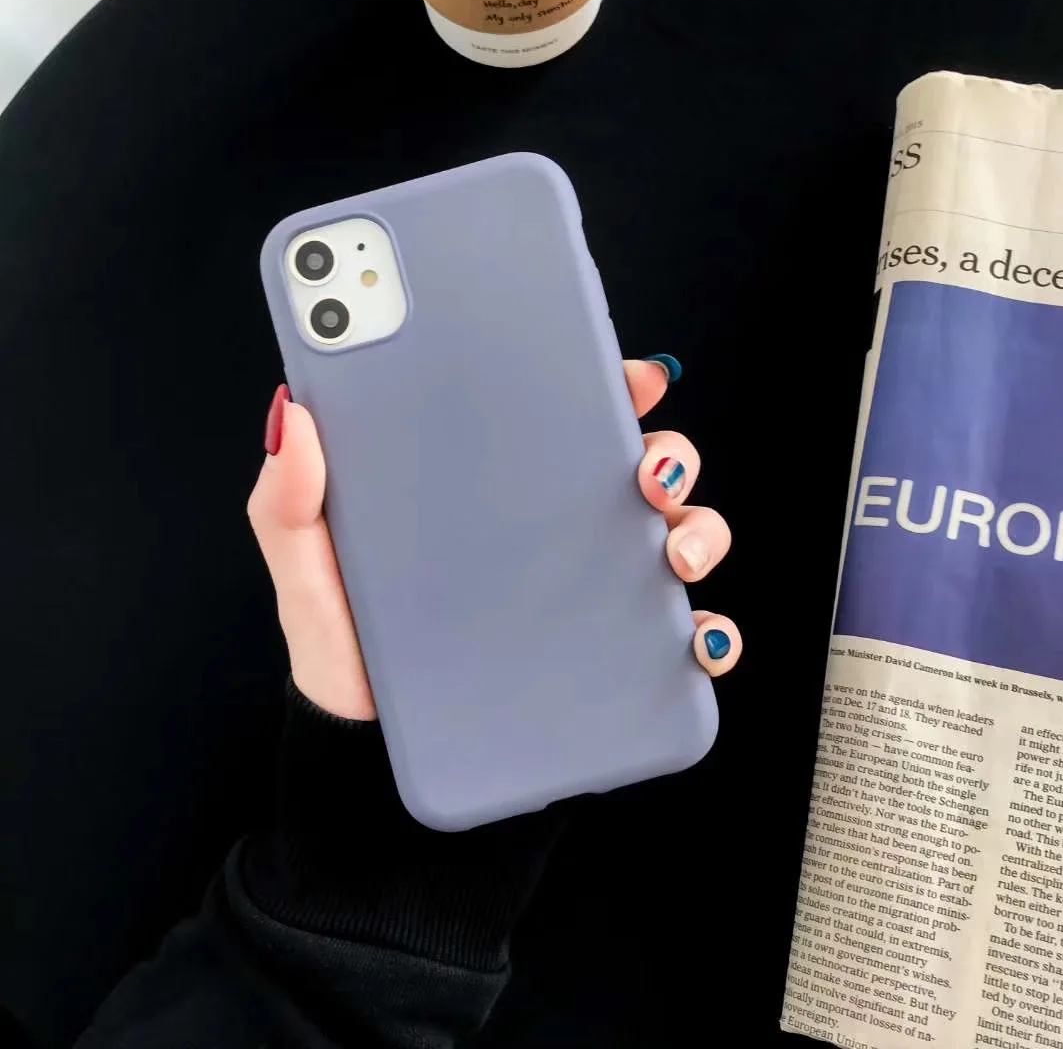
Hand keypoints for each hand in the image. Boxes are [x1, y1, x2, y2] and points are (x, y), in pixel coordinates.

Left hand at [247, 357, 741, 719]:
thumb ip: (290, 499)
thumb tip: (295, 413)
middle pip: (637, 472)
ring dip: (700, 531)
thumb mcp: (307, 569)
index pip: (561, 419)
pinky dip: (706, 634)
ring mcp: (586, 595)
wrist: (369, 756)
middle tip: (650, 467)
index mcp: (493, 490)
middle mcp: (551, 534)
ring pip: (675, 540)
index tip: (632, 375)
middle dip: (670, 454)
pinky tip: (695, 638)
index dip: (606, 386)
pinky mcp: (607, 663)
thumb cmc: (345, 650)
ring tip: (673, 550)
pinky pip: (676, 640)